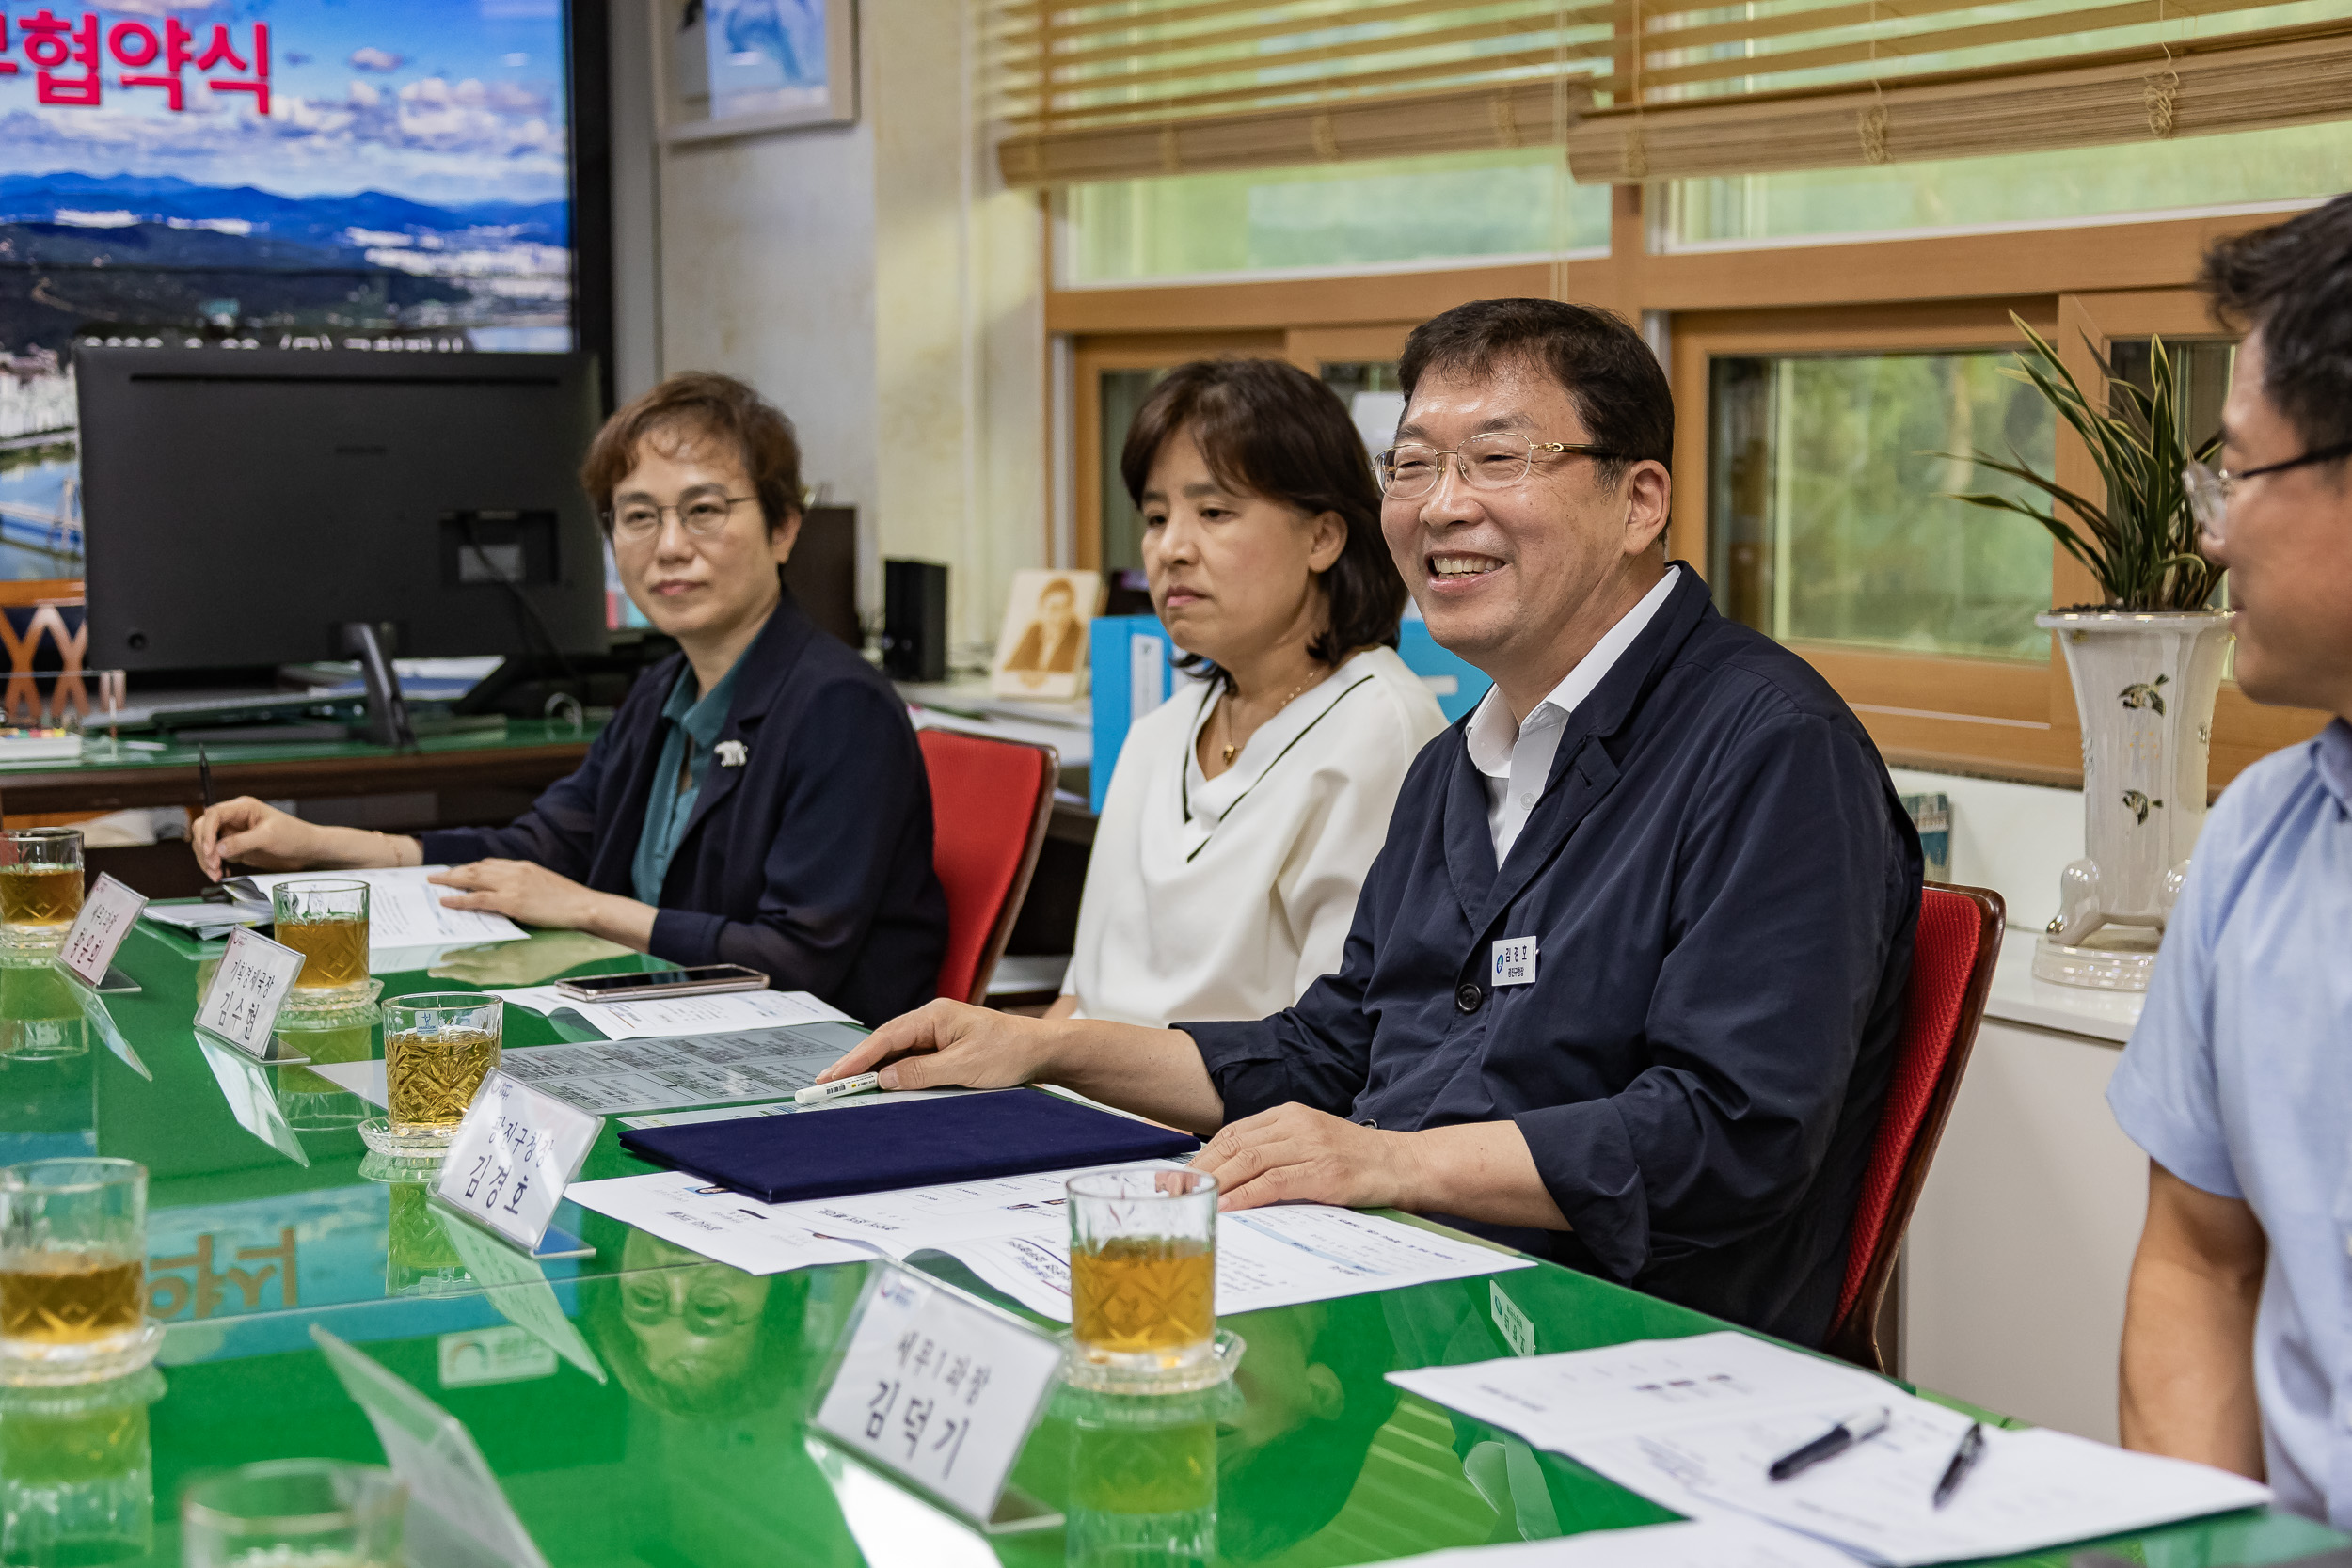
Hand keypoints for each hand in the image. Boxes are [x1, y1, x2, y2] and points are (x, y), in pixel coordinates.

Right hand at [190, 796, 327, 879]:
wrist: (307, 849)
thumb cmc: (295, 835)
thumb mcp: (269, 837)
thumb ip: (242, 842)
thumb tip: (218, 849)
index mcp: (243, 808)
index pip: (214, 815)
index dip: (207, 832)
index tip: (210, 851)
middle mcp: (234, 818)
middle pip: (204, 828)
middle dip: (204, 848)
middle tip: (213, 866)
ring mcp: (233, 833)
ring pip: (207, 843)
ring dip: (206, 859)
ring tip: (216, 874)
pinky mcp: (235, 847)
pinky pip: (216, 855)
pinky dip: (214, 865)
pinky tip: (221, 873)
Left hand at [428, 860, 595, 929]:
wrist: (584, 905)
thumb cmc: (570, 901)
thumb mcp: (545, 885)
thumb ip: (525, 885)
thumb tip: (509, 894)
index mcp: (523, 866)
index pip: (490, 864)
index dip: (470, 868)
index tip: (458, 871)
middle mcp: (515, 871)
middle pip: (476, 868)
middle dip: (454, 871)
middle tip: (436, 876)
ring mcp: (512, 885)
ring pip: (472, 879)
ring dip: (450, 880)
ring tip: (435, 884)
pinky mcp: (511, 901)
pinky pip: (477, 899)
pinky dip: (459, 899)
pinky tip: (446, 901)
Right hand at [815, 999, 1058, 1090]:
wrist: (1041, 1050)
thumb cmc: (1009, 1052)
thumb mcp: (963, 1067)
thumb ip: (921, 1072)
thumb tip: (884, 1078)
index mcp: (934, 1016)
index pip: (885, 1038)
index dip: (856, 1059)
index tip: (833, 1076)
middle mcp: (932, 1020)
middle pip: (885, 1042)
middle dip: (856, 1064)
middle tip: (827, 1084)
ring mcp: (938, 1032)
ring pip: (897, 1051)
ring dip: (874, 1069)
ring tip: (845, 1087)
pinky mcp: (945, 1046)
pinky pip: (912, 1059)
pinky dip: (894, 1072)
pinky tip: (881, 1085)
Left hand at [1191, 1104, 1422, 1212]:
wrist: (1404, 1165)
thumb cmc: (1357, 1162)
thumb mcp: (1311, 1143)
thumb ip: (1276, 1152)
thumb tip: (1231, 1177)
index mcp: (1290, 1114)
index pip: (1233, 1132)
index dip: (1203, 1155)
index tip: (1179, 1176)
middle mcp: (1297, 1124)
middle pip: (1234, 1144)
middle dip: (1200, 1170)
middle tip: (1174, 1192)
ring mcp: (1311, 1146)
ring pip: (1249, 1161)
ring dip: (1216, 1184)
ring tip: (1192, 1201)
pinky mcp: (1323, 1172)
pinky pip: (1273, 1183)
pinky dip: (1245, 1196)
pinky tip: (1227, 1208)